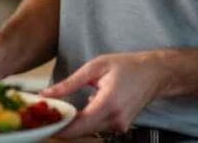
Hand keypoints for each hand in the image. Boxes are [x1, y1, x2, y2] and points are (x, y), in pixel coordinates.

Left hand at [41, 52, 169, 137]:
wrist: (154, 74)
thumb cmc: (127, 66)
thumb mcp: (95, 67)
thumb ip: (70, 83)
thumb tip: (47, 94)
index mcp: (109, 103)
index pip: (79, 124)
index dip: (59, 127)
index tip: (43, 123)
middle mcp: (115, 119)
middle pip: (81, 131)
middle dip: (62, 126)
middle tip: (44, 116)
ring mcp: (119, 126)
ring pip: (88, 131)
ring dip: (73, 124)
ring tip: (57, 111)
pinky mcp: (120, 127)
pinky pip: (96, 128)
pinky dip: (84, 122)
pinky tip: (75, 112)